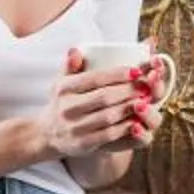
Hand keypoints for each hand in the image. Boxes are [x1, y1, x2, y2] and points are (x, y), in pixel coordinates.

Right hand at [38, 47, 161, 162]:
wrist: (47, 134)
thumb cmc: (61, 102)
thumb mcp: (60, 81)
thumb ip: (70, 65)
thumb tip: (76, 50)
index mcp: (63, 88)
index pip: (94, 78)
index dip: (117, 74)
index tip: (136, 70)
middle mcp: (67, 108)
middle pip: (105, 97)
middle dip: (129, 90)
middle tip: (146, 86)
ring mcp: (75, 127)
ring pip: (109, 116)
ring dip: (130, 108)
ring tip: (145, 101)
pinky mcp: (83, 144)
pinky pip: (109, 135)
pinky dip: (125, 127)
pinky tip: (137, 120)